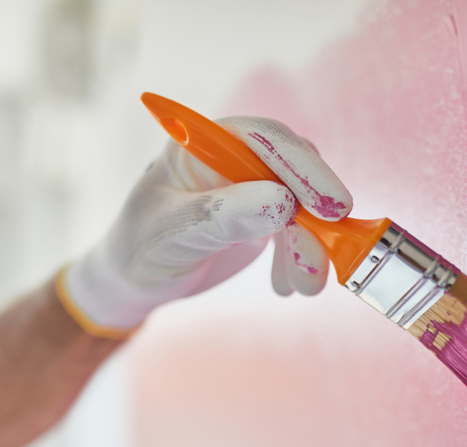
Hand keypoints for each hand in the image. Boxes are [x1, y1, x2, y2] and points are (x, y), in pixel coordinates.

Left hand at [62, 117, 352, 334]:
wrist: (134, 281)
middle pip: (292, 171)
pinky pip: (295, 230)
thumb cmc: (140, 249)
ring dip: (309, 246)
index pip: (263, 139)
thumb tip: (283, 202)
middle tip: (323, 259)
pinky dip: (298, 258)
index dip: (302, 168)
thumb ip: (222, 215)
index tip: (331, 207)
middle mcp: (230, 158)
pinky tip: (286, 285)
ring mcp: (248, 187)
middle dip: (313, 217)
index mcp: (202, 144)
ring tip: (304, 287)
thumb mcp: (172, 232)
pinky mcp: (260, 215)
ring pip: (300, 206)